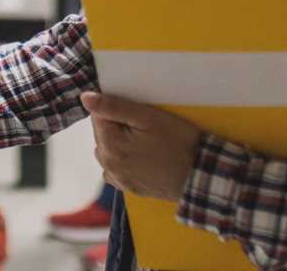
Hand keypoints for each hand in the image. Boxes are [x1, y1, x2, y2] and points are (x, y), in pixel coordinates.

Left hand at [82, 91, 200, 201]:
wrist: (201, 177)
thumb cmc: (178, 143)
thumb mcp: (148, 118)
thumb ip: (114, 107)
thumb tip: (85, 98)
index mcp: (109, 145)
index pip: (97, 116)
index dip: (115, 108)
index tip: (135, 110)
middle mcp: (108, 165)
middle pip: (101, 134)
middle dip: (116, 125)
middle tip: (143, 124)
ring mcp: (119, 179)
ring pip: (107, 151)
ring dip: (117, 141)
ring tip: (143, 139)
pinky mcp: (130, 188)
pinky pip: (116, 169)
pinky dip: (122, 159)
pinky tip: (140, 155)